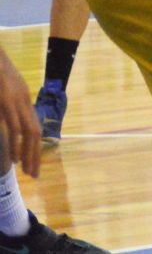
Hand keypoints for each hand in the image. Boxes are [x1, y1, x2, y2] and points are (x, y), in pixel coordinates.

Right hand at [0, 49, 40, 177]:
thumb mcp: (2, 90)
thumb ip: (6, 105)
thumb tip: (5, 122)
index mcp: (22, 97)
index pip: (34, 125)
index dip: (35, 145)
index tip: (32, 162)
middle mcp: (22, 100)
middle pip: (35, 131)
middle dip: (36, 154)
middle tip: (35, 173)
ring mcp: (14, 101)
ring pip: (26, 132)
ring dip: (28, 153)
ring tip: (28, 171)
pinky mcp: (4, 102)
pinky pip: (12, 126)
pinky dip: (15, 143)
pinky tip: (16, 158)